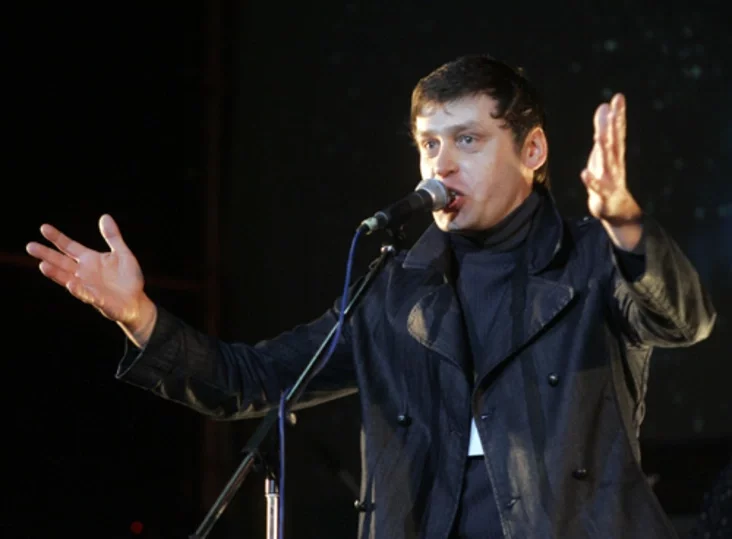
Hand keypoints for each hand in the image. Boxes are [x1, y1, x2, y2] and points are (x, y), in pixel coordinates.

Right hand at [26, 214, 156, 345]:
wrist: (136, 301)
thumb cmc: (128, 277)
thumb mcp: (123, 253)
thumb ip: (113, 237)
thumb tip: (104, 216)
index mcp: (89, 259)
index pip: (69, 246)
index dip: (57, 238)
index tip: (43, 227)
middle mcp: (84, 272)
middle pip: (61, 262)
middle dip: (47, 255)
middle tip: (30, 246)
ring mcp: (88, 286)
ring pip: (67, 278)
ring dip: (55, 273)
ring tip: (42, 265)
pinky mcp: (97, 300)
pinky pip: (87, 295)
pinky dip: (78, 290)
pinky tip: (70, 284)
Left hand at [581, 93, 642, 249]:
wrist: (616, 207)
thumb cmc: (608, 175)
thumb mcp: (604, 151)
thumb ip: (604, 129)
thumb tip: (604, 106)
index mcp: (614, 152)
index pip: (617, 130)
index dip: (618, 114)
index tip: (618, 98)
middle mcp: (614, 162)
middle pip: (614, 142)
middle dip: (613, 126)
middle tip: (613, 109)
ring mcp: (610, 178)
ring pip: (607, 162)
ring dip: (603, 149)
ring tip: (599, 136)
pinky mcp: (602, 193)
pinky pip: (596, 186)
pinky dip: (591, 180)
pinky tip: (584, 173)